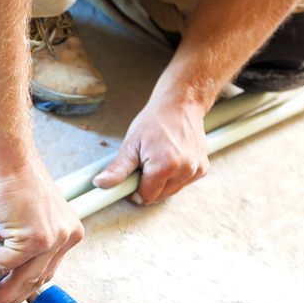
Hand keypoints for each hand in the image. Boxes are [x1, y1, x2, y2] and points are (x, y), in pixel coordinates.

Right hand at [0, 159, 83, 302]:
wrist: (6, 160)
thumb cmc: (11, 182)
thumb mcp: (22, 220)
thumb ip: (17, 245)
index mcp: (68, 234)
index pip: (44, 272)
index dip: (23, 290)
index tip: (6, 301)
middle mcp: (66, 238)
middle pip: (35, 281)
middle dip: (9, 300)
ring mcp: (53, 239)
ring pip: (21, 279)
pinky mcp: (35, 239)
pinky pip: (1, 264)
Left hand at [92, 91, 208, 203]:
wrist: (180, 105)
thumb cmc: (155, 121)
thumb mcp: (130, 145)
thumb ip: (117, 169)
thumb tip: (101, 184)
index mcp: (165, 166)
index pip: (145, 197)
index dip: (134, 191)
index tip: (132, 177)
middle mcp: (185, 170)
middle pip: (158, 197)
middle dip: (147, 186)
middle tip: (144, 164)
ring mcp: (196, 170)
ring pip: (170, 192)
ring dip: (160, 183)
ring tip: (157, 160)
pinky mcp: (202, 168)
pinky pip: (182, 184)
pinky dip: (173, 178)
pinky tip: (170, 160)